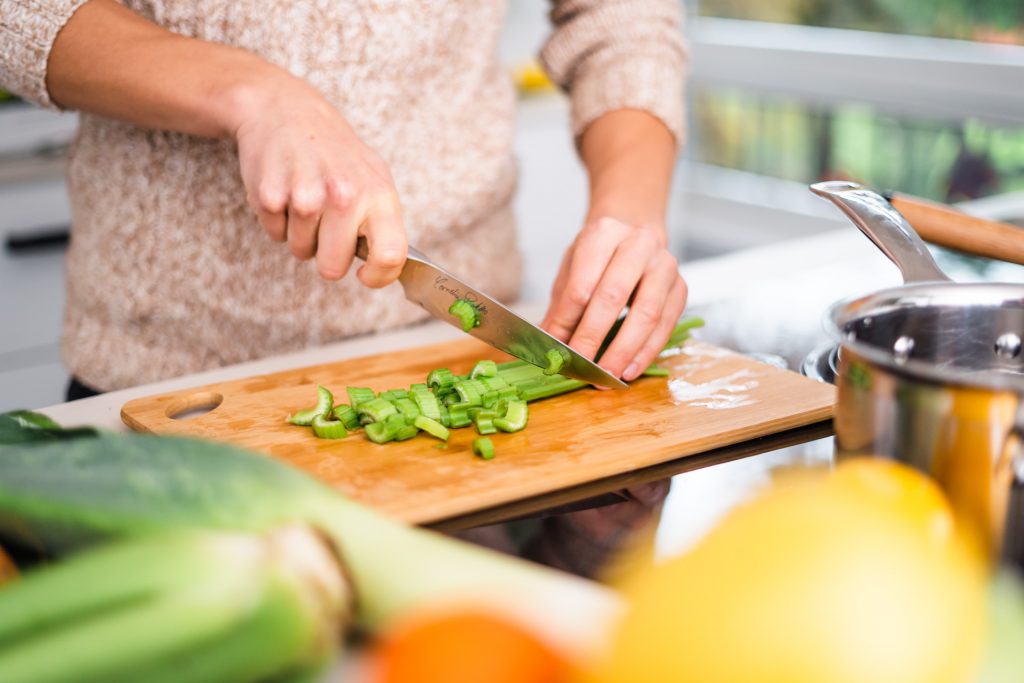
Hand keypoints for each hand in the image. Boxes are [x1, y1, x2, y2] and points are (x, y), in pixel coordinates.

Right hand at [232, 77, 405, 286]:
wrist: (285, 109)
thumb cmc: (335, 152)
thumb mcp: (374, 176)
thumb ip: (384, 222)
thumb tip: (392, 266)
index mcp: (378, 194)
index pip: (391, 255)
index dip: (378, 277)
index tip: (365, 275)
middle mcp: (344, 195)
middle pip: (332, 268)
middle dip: (327, 255)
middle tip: (325, 224)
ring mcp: (305, 195)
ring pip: (300, 252)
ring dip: (300, 234)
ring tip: (304, 197)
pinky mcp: (269, 195)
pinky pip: (274, 235)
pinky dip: (277, 221)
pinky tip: (284, 190)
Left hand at [541, 216, 686, 380]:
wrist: (634, 237)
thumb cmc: (599, 258)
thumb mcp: (571, 272)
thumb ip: (561, 308)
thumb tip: (550, 346)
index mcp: (603, 234)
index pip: (582, 284)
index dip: (568, 321)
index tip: (557, 349)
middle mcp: (638, 243)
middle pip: (614, 295)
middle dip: (594, 336)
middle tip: (581, 366)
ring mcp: (664, 265)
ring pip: (647, 313)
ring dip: (625, 350)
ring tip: (607, 376)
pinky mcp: (680, 288)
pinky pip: (666, 325)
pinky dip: (647, 352)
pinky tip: (629, 369)